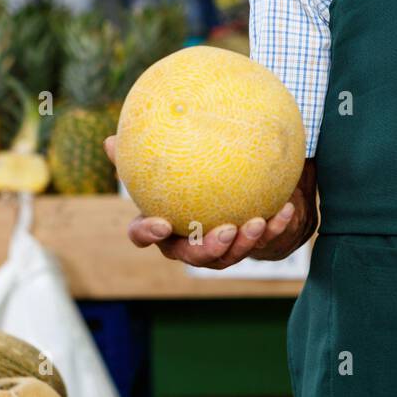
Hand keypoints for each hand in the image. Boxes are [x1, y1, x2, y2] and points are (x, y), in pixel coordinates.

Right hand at [104, 136, 317, 269]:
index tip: (160, 223)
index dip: (148, 233)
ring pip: (227, 256)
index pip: (143, 234)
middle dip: (207, 249)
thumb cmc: (184, 174)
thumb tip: (109, 139)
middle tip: (224, 231)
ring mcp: (217, 249)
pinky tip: (287, 208)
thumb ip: (138, 153)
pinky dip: (274, 227)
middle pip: (191, 256)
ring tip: (257, 223)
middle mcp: (186, 243)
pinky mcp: (246, 245)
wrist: (228, 187)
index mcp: (160, 224)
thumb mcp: (164, 162)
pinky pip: (261, 242)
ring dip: (244, 244)